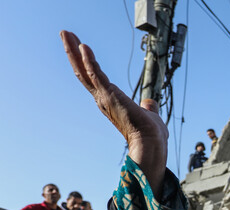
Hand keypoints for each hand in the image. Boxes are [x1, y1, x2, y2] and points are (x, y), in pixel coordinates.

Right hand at [60, 31, 167, 197]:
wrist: (152, 142)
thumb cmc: (150, 134)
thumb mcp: (149, 115)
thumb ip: (148, 108)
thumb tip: (150, 103)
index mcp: (110, 101)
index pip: (94, 78)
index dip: (86, 63)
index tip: (80, 47)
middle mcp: (102, 99)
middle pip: (82, 71)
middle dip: (72, 52)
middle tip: (64, 34)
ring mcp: (104, 97)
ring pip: (84, 70)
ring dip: (74, 50)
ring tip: (66, 33)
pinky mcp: (110, 95)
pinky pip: (96, 74)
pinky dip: (89, 60)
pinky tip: (83, 46)